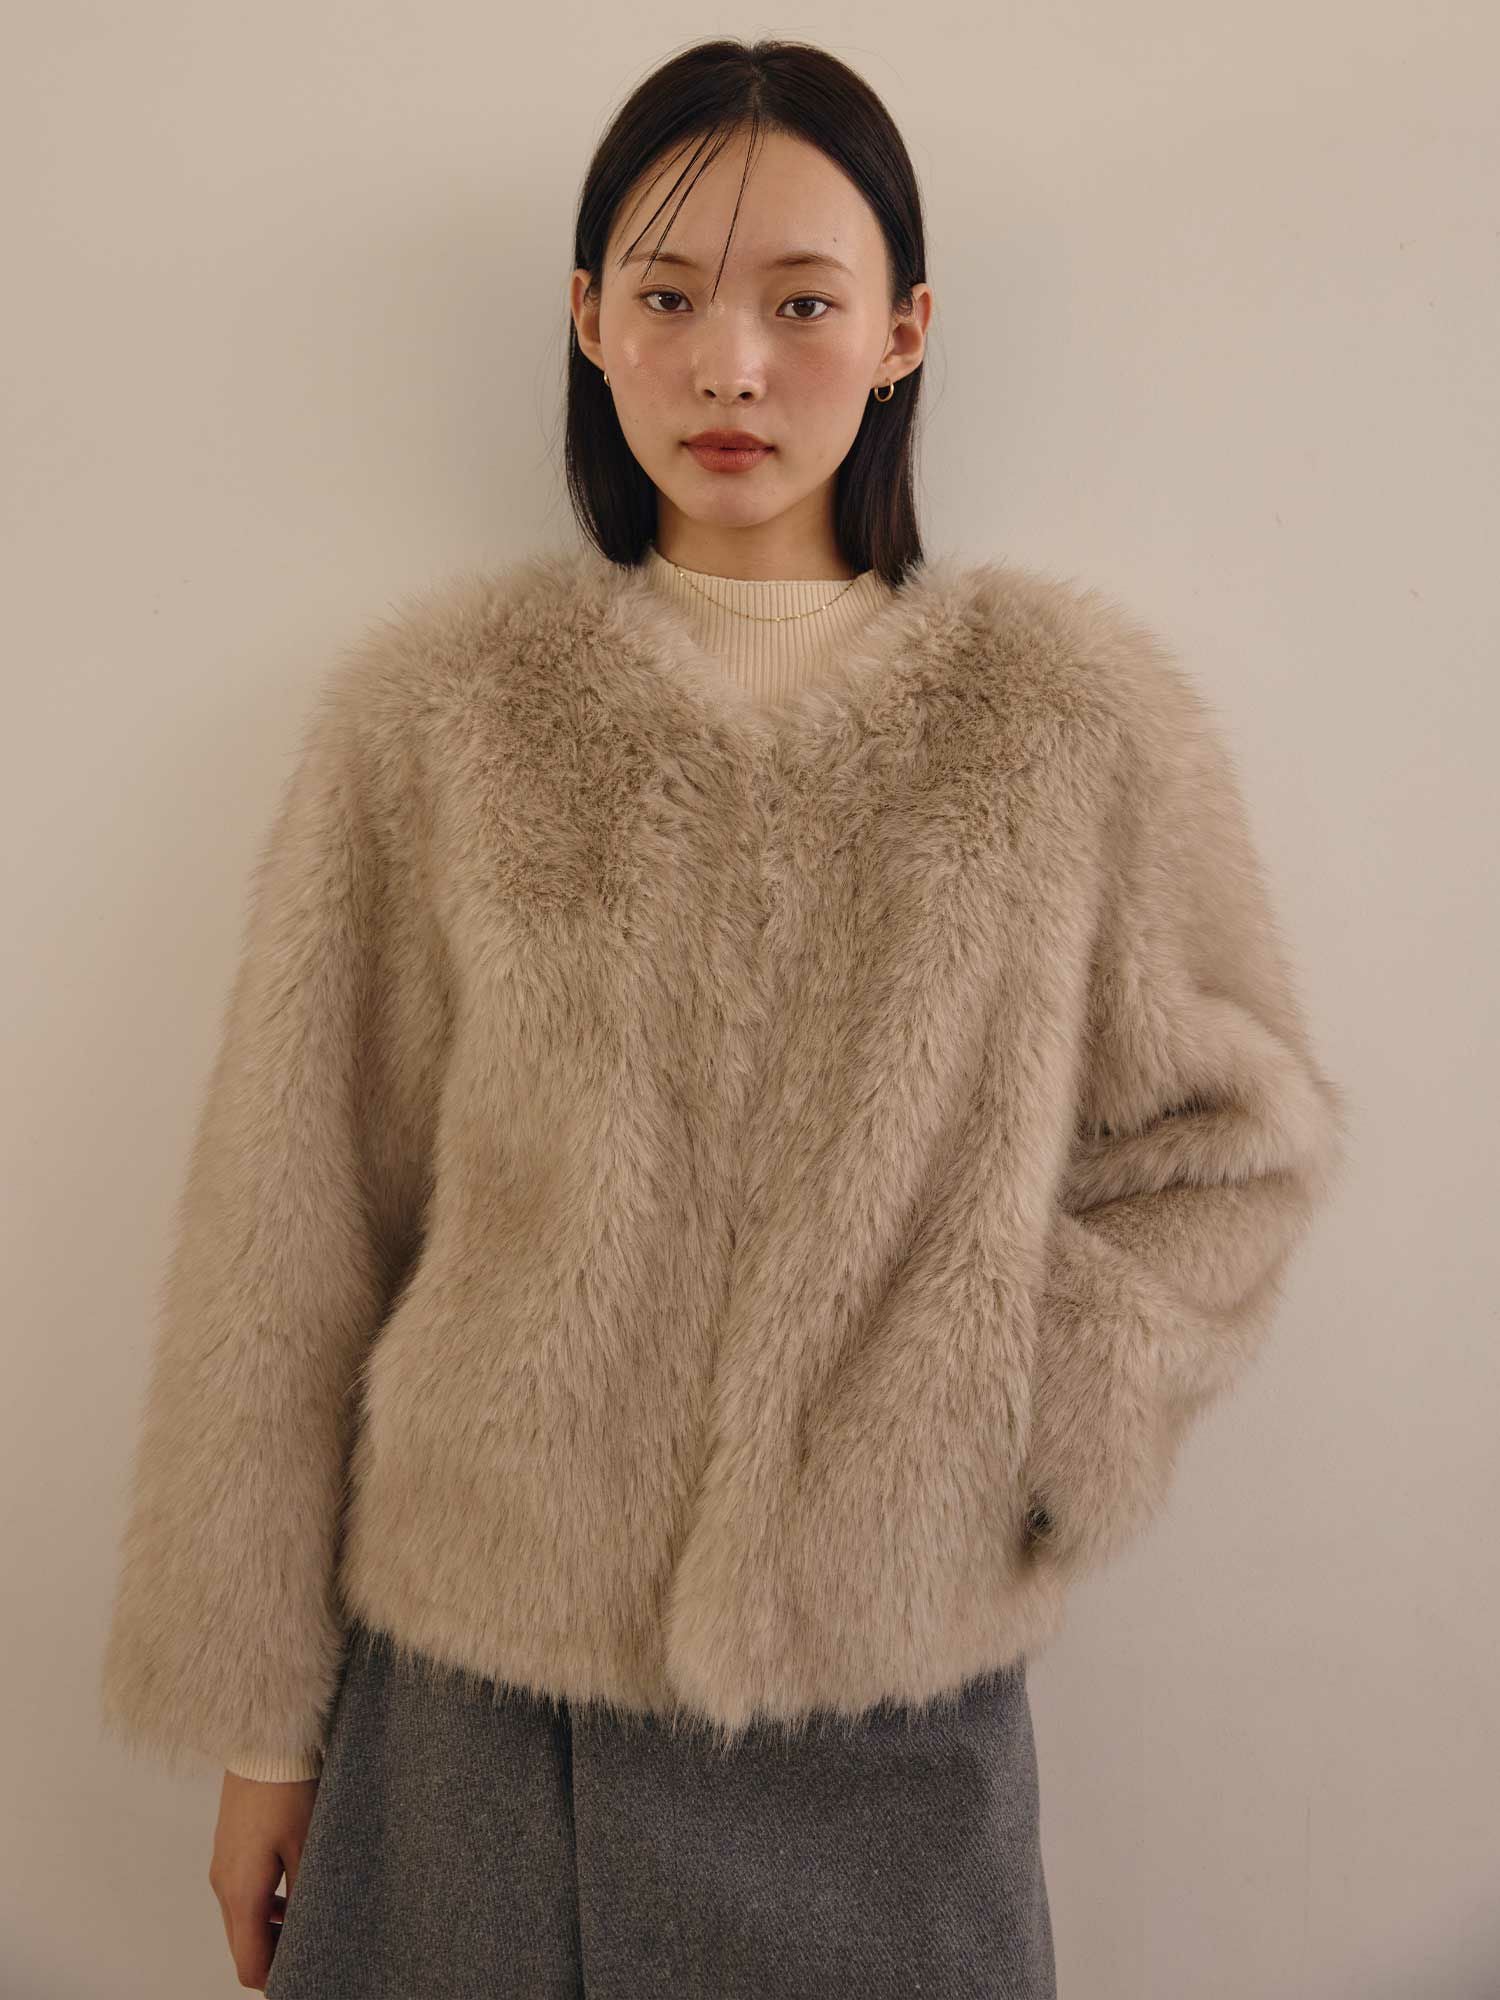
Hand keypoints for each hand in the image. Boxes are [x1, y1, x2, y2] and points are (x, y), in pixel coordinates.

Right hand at [209, 1769, 318, 1989]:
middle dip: (273, 1959)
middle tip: (310, 1955)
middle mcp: (224, 1886)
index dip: (276, 1979)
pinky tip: (291, 1897)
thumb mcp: (307, 1849)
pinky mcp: (227, 1851)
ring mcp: (222, 1868)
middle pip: (243, 1948)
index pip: (250, 1964)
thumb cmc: (288, 1791)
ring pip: (241, 1922)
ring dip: (268, 1934)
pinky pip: (240, 1896)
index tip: (304, 1977)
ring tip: (306, 1927)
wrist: (263, 1744)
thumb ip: (304, 1899)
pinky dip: (261, 1909)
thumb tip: (308, 1934)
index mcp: (242, 1894)